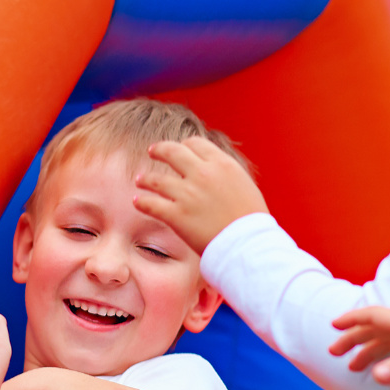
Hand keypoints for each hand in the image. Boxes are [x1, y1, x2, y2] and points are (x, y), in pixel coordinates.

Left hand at [134, 136, 267, 254]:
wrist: (248, 245)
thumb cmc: (251, 221)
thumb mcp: (245, 185)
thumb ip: (226, 175)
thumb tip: (217, 173)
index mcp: (221, 164)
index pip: (195, 144)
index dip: (184, 146)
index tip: (179, 150)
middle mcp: (202, 174)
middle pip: (172, 152)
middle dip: (159, 150)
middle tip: (152, 152)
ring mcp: (187, 194)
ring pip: (156, 179)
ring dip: (145, 178)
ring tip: (140, 180)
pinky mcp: (176, 216)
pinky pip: (151, 204)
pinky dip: (142, 202)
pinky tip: (138, 201)